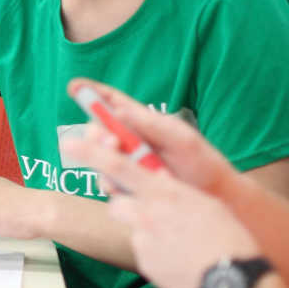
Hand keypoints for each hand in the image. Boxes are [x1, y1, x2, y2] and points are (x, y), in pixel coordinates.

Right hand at [64, 78, 239, 197]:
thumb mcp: (181, 139)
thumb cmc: (202, 163)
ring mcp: (127, 165)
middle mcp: (130, 142)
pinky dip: (112, 183)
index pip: (112, 103)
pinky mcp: (127, 186)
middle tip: (111, 142)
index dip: (92, 94)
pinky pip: (108, 183)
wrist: (214, 200)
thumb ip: (151, 125)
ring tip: (124, 164)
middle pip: (98, 132)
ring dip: (103, 160)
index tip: (74, 87)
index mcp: (142, 123)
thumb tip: (119, 111)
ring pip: (98, 158)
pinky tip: (128, 186)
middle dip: (96, 135)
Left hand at [68, 128, 259, 287]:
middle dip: (126, 204)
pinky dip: (155, 252)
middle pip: (116, 201)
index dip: (91, 152)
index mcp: (164, 193)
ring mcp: (143, 240)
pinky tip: (178, 259)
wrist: (233, 283)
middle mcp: (147, 214)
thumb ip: (174, 191)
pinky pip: (143, 251)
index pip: (118, 166)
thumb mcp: (204, 203)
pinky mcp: (144, 263)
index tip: (69, 143)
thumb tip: (159, 182)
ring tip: (172, 239)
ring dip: (142, 228)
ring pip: (130, 226)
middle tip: (149, 212)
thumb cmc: (228, 238)